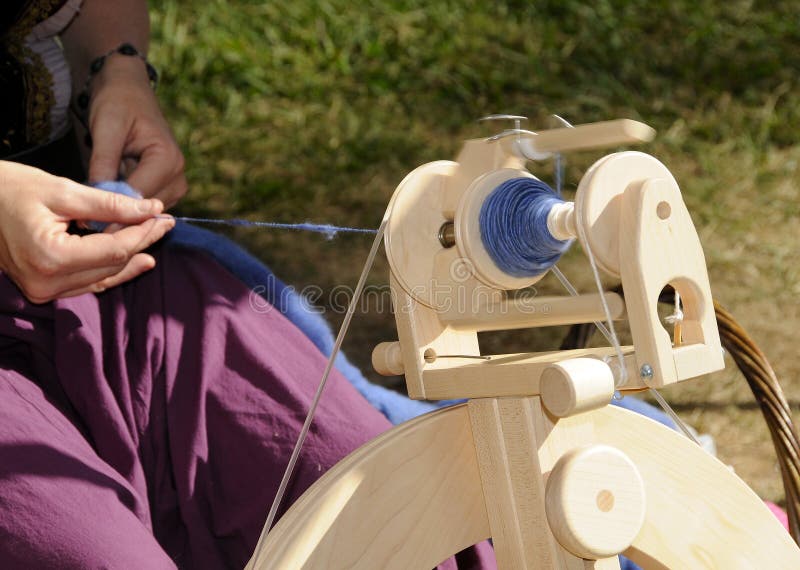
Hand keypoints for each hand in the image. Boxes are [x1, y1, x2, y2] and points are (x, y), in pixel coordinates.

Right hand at [0, 161, 173, 302]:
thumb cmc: (8, 188)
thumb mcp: (62, 190)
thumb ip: (110, 205)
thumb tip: (152, 209)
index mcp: (50, 257)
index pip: (115, 250)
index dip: (144, 233)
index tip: (164, 216)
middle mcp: (45, 283)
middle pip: (112, 265)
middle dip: (141, 243)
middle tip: (164, 223)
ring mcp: (42, 291)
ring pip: (103, 277)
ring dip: (130, 258)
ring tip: (155, 238)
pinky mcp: (41, 290)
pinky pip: (87, 283)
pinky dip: (111, 269)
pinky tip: (136, 258)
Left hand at [87, 56, 186, 207]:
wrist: (129, 90)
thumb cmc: (118, 102)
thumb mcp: (106, 128)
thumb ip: (103, 163)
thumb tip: (95, 195)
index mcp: (167, 159)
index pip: (140, 197)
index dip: (113, 211)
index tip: (87, 222)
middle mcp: (178, 175)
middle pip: (146, 209)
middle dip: (118, 214)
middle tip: (87, 221)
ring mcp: (175, 183)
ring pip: (146, 212)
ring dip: (122, 211)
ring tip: (96, 209)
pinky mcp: (166, 188)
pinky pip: (145, 206)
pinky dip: (127, 206)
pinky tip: (107, 199)